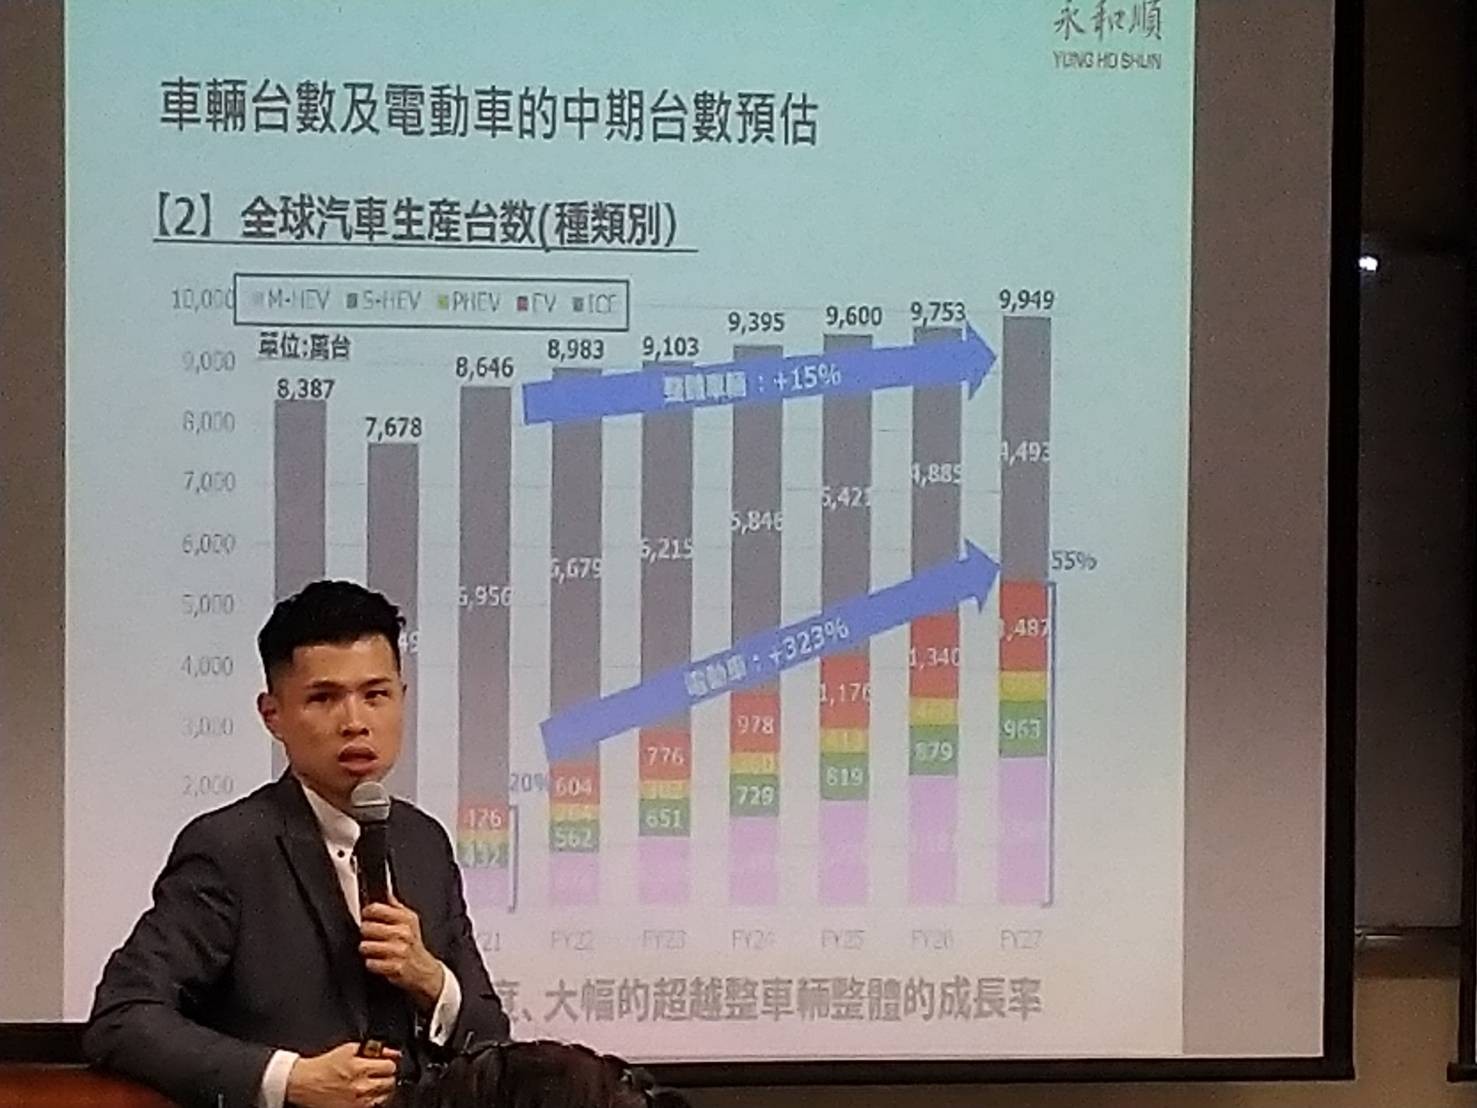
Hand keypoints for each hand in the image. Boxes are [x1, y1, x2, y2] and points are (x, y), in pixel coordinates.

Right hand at [286, 1041, 399, 1107]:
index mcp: (360, 1068)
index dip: (388, 1063)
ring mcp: (357, 1102)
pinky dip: (373, 1101)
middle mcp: (360, 1087)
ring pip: (385, 1097)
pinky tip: (365, 1095)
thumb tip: (392, 1052)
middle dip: (386, 1076)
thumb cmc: (324, 1066)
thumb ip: (373, 1049)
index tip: (383, 1063)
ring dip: (381, 1090)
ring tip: (370, 1084)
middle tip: (378, 1074)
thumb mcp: (349, 1049)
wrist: (304, 1083)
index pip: (390, 1067)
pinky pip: (374, 1107)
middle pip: (390, 1083)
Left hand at [360, 891, 444, 1010]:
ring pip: (366, 946)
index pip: (376, 908)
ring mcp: (399, 950)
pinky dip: (372, 964)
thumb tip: (385, 892)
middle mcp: (403, 933)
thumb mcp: (410, 921)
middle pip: (367, 927)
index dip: (368, 913)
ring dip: (368, 949)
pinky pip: (370, 963)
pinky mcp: (394, 967)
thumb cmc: (413, 945)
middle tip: (373, 936)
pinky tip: (380, 961)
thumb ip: (395, 906)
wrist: (424, 970)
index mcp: (406, 918)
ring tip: (376, 950)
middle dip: (366, 933)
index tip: (368, 916)